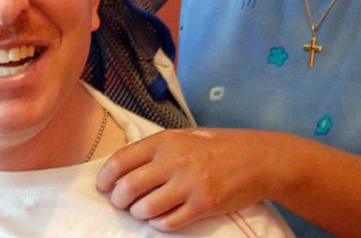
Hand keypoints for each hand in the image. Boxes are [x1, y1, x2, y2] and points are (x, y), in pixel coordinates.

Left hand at [96, 128, 269, 231]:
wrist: (257, 158)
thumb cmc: (217, 146)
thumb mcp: (183, 137)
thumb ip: (155, 150)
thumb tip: (122, 167)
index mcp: (164, 141)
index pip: (120, 161)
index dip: (105, 178)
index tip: (103, 187)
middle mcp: (174, 160)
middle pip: (128, 188)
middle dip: (119, 201)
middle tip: (122, 203)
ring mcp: (189, 184)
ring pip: (145, 208)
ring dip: (138, 214)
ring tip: (143, 210)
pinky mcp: (203, 205)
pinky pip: (168, 222)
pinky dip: (159, 224)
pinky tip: (162, 218)